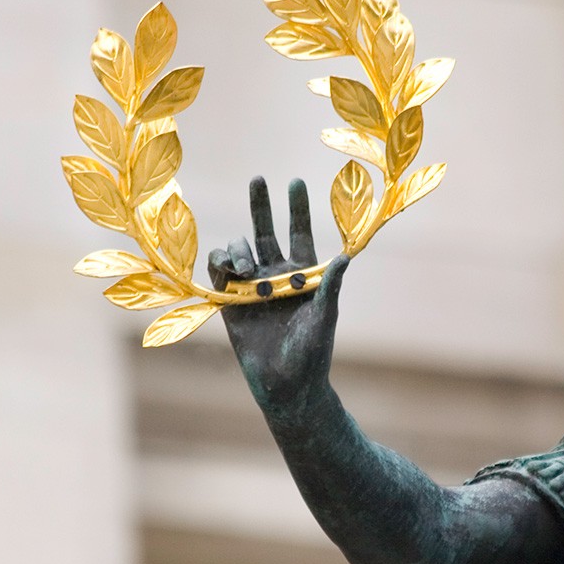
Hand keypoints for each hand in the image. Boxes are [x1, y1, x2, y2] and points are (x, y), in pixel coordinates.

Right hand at [208, 177, 349, 407]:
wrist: (286, 385)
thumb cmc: (313, 352)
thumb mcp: (325, 316)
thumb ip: (329, 286)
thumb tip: (344, 257)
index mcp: (303, 274)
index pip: (298, 232)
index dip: (297, 208)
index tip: (294, 182)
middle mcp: (276, 275)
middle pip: (266, 230)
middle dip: (261, 205)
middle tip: (258, 179)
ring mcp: (252, 287)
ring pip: (240, 249)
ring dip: (240, 248)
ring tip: (247, 266)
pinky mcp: (230, 303)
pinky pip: (219, 273)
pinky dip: (220, 264)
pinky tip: (228, 268)